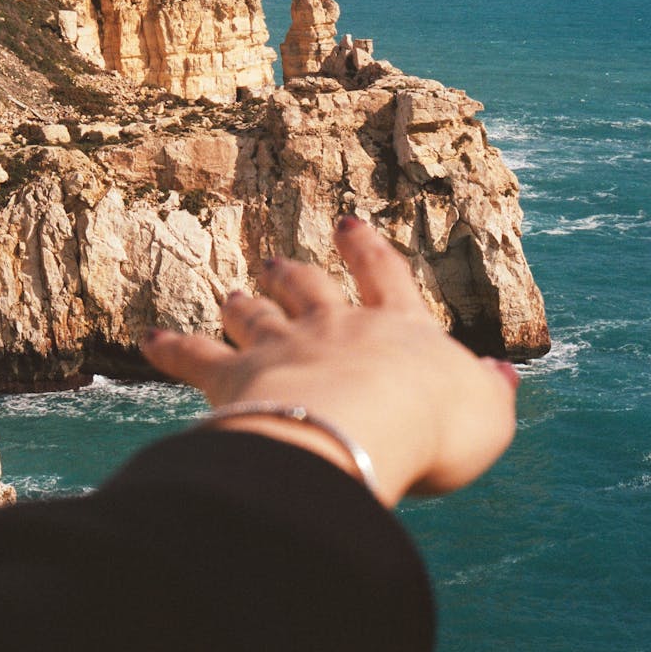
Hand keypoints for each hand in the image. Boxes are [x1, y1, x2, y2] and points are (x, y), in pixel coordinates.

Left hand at [141, 216, 517, 506]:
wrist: (365, 429)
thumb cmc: (433, 425)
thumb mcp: (487, 415)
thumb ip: (491, 393)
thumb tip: (502, 374)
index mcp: (395, 329)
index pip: (384, 278)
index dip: (367, 251)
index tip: (351, 222)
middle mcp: (335, 326)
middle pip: (310, 289)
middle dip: (296, 272)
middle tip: (277, 258)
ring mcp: (283, 346)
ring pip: (257, 315)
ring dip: (243, 303)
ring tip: (231, 291)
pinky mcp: (237, 378)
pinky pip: (197, 359)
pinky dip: (172, 348)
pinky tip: (148, 341)